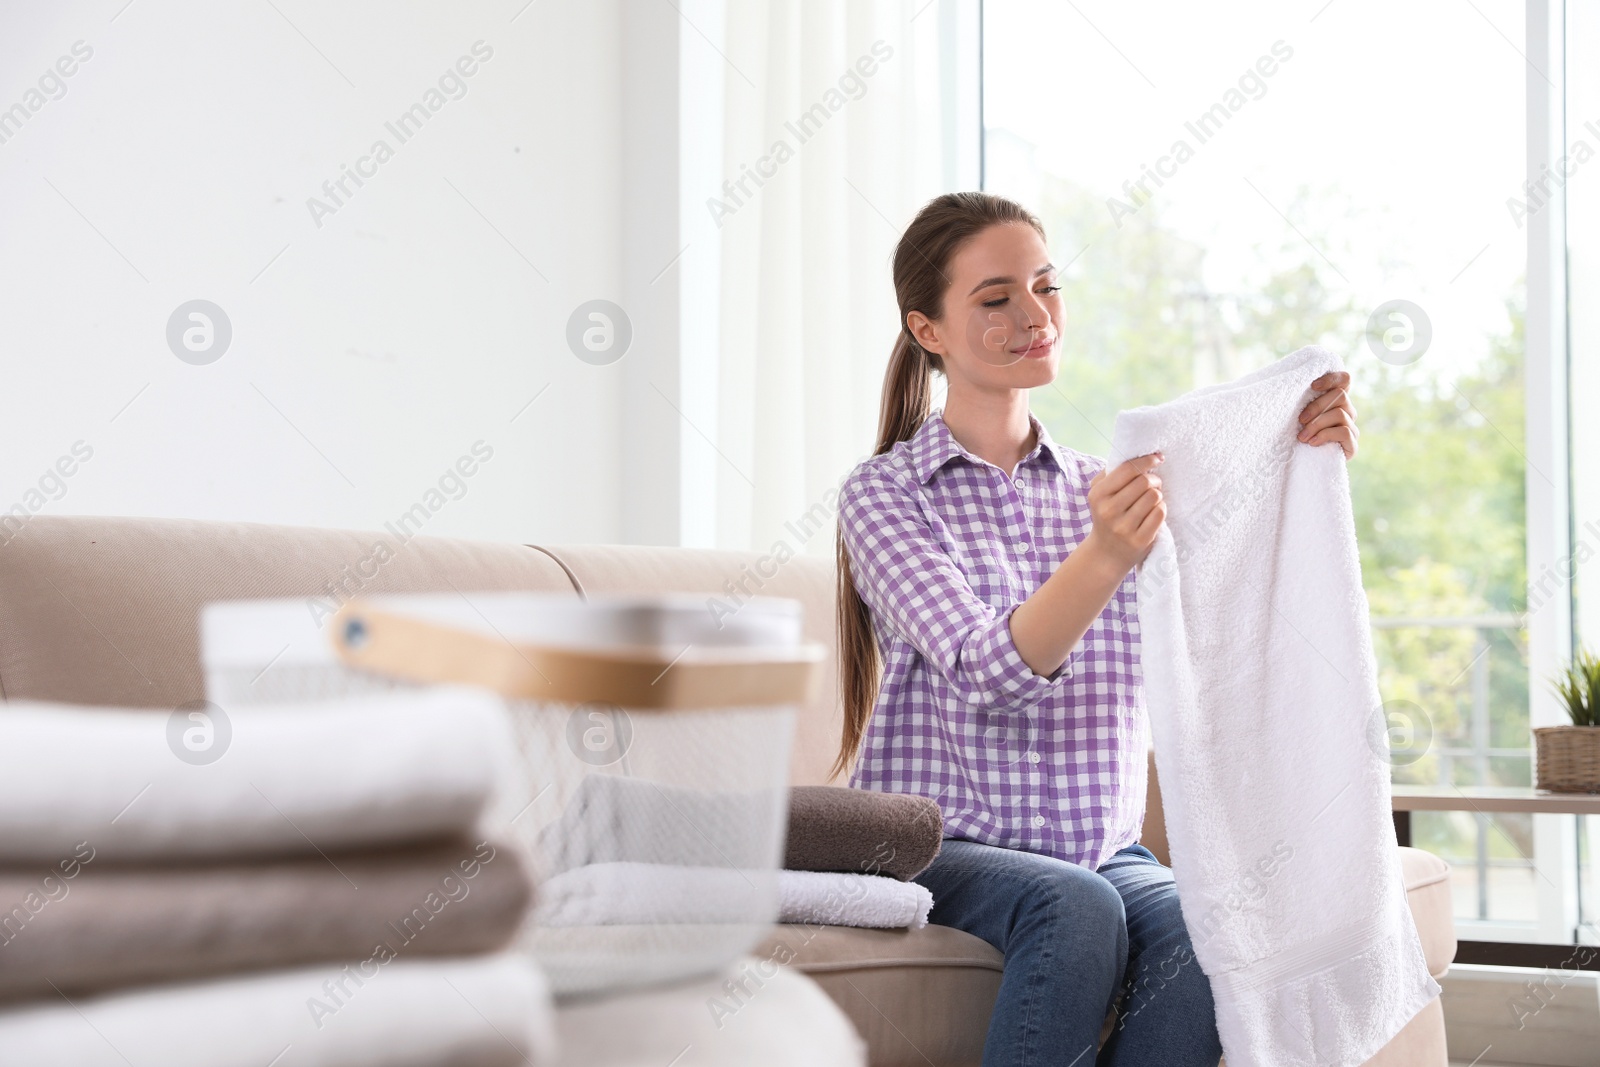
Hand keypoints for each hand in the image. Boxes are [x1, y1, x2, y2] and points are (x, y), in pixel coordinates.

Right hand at [1085, 453, 1165, 568]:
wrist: (1106, 553)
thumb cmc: (1107, 516)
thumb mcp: (1099, 494)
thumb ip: (1112, 474)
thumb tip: (1140, 456)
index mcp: (1098, 495)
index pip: (1127, 469)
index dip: (1146, 461)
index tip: (1157, 458)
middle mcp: (1109, 511)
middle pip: (1144, 482)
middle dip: (1154, 479)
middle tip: (1154, 484)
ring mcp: (1124, 527)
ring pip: (1154, 496)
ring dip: (1158, 495)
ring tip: (1152, 500)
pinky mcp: (1140, 540)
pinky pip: (1160, 513)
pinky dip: (1161, 509)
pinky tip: (1153, 512)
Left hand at [1298, 371, 1357, 458]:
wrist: (1304, 466)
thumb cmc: (1298, 436)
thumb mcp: (1299, 417)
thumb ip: (1303, 402)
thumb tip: (1290, 390)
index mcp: (1335, 401)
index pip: (1345, 380)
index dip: (1332, 378)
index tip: (1312, 386)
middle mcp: (1347, 411)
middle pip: (1340, 395)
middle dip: (1316, 407)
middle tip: (1299, 420)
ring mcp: (1352, 427)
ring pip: (1340, 414)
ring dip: (1316, 424)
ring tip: (1302, 437)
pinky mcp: (1352, 444)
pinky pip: (1344, 432)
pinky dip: (1325, 435)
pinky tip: (1312, 443)